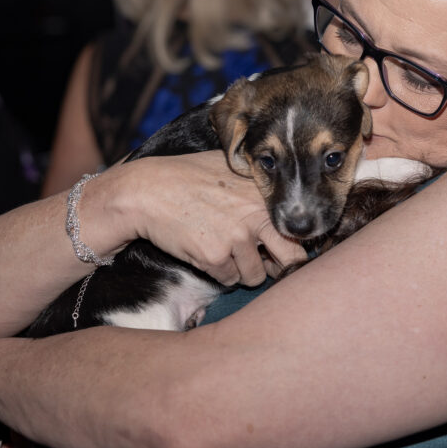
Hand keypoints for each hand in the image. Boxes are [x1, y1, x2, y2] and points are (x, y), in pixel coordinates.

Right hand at [116, 151, 307, 285]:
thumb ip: (257, 184)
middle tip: (268, 264)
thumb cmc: (187, 176)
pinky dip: (220, 273)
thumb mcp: (229, 166)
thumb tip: (283, 203)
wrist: (148, 191)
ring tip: (224, 250)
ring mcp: (236, 238)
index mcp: (264, 194)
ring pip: (256, 275)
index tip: (284, 249)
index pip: (298, 230)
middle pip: (292, 259)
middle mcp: (256, 216)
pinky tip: (205, 252)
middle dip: (280, 267)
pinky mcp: (215, 257)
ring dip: (243, 270)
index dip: (293, 243)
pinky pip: (229, 280)